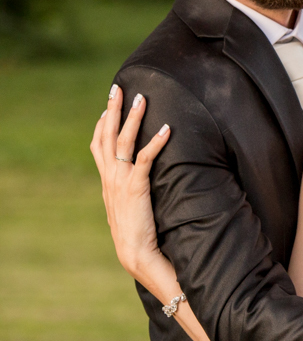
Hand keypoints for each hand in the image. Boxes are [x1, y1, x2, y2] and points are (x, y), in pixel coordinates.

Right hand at [89, 85, 172, 288]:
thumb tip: (134, 183)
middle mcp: (110, 177)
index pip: (98, 146)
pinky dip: (156, 142)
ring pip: (124, 141)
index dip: (101, 125)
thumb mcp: (125, 206)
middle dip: (112, 110)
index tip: (106, 107)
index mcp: (106, 181)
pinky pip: (145, 159)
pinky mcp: (137, 187)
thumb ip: (126, 190)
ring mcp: (121, 182)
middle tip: (118, 88)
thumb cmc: (135, 231)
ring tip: (142, 98)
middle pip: (107, 136)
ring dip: (133, 118)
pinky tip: (166, 129)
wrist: (135, 252)